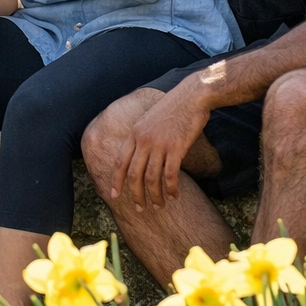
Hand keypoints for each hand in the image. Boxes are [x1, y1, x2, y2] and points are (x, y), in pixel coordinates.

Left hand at [109, 79, 211, 210]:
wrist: (191, 96)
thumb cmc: (173, 108)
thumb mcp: (149, 120)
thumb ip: (142, 136)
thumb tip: (140, 155)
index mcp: (134, 133)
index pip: (120, 161)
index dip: (116, 180)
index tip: (113, 195)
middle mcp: (143, 140)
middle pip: (134, 174)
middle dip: (135, 194)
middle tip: (139, 209)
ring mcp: (159, 144)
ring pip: (151, 178)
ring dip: (155, 195)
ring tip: (158, 206)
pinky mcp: (176, 148)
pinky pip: (170, 174)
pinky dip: (171, 188)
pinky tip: (174, 196)